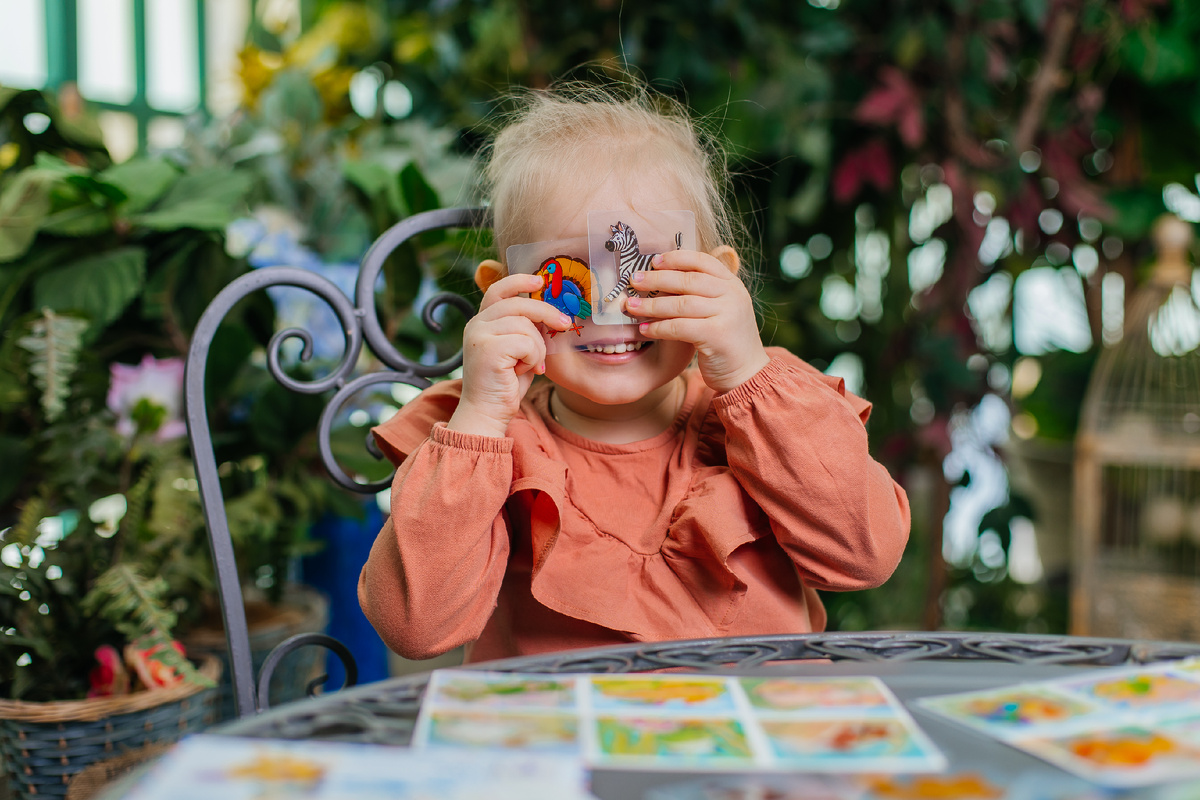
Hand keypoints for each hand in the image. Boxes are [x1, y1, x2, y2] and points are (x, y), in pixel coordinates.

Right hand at [448, 273, 572, 436]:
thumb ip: (527, 330)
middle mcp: (476, 325)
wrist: (487, 413)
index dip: (519, 281)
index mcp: (482, 322)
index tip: (540, 280)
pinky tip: (522, 371)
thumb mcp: (519, 351)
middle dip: (547, 313)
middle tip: (565, 324)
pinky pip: (526, 343)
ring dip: (537, 348)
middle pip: (520, 304)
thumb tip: (551, 312)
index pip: (499, 290)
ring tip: (530, 365)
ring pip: (527, 326)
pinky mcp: (487, 349)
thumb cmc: (506, 384)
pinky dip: (533, 358)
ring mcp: (479, 335)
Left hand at [624, 248, 769, 393]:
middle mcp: (733, 295)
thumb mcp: (721, 310)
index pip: (703, 261)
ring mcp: (727, 314)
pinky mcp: (717, 335)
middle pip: (688, 280)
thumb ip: (703, 293)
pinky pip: (680, 327)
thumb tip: (666, 276)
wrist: (747, 374)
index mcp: (732, 284)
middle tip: (634, 281)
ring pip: (681, 304)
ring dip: (651, 305)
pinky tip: (644, 330)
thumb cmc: (726, 342)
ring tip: (630, 306)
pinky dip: (659, 328)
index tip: (654, 261)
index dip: (676, 258)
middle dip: (657, 279)